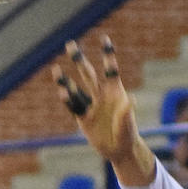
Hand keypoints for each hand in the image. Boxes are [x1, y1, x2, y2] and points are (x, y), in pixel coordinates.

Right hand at [52, 36, 149, 176]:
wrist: (119, 150)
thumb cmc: (127, 134)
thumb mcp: (128, 124)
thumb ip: (127, 112)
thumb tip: (132, 99)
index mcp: (115, 92)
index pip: (110, 70)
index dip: (107, 55)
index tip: (104, 38)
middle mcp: (101, 95)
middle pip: (88, 74)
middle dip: (79, 60)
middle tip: (70, 44)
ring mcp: (90, 106)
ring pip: (76, 89)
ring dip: (66, 80)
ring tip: (55, 69)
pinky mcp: (83, 118)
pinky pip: (74, 107)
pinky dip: (67, 99)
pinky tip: (60, 91)